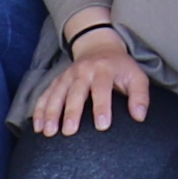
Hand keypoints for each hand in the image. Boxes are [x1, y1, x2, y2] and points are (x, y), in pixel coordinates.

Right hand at [28, 32, 155, 135]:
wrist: (99, 46)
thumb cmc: (120, 68)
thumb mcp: (136, 76)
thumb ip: (140, 96)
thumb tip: (140, 116)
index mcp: (104, 70)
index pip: (102, 89)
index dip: (102, 107)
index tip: (102, 126)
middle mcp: (83, 71)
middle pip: (75, 92)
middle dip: (71, 112)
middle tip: (69, 132)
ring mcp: (67, 75)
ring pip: (56, 94)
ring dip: (51, 112)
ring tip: (48, 132)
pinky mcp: (57, 80)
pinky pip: (45, 95)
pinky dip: (40, 110)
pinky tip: (37, 126)